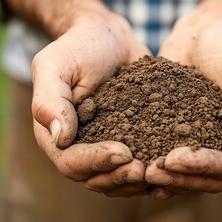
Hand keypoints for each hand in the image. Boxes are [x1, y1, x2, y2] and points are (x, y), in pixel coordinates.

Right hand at [31, 10, 150, 196]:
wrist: (109, 39)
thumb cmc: (78, 47)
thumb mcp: (55, 65)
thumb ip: (49, 100)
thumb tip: (60, 139)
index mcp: (55, 135)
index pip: (71, 163)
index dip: (96, 162)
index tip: (124, 152)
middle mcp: (80, 147)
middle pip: (96, 179)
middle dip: (121, 178)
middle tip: (146, 169)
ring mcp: (106, 146)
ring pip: (119, 179)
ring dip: (139, 181)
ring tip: (161, 172)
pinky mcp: (130, 141)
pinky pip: (138, 164)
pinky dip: (152, 171)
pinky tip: (172, 167)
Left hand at [145, 12, 221, 198]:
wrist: (203, 37)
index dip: (204, 166)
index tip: (175, 158)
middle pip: (206, 179)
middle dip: (179, 179)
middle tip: (151, 173)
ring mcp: (198, 145)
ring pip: (185, 177)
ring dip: (164, 179)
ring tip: (139, 173)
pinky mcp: (174, 137)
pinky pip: (165, 160)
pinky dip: (151, 167)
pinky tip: (132, 168)